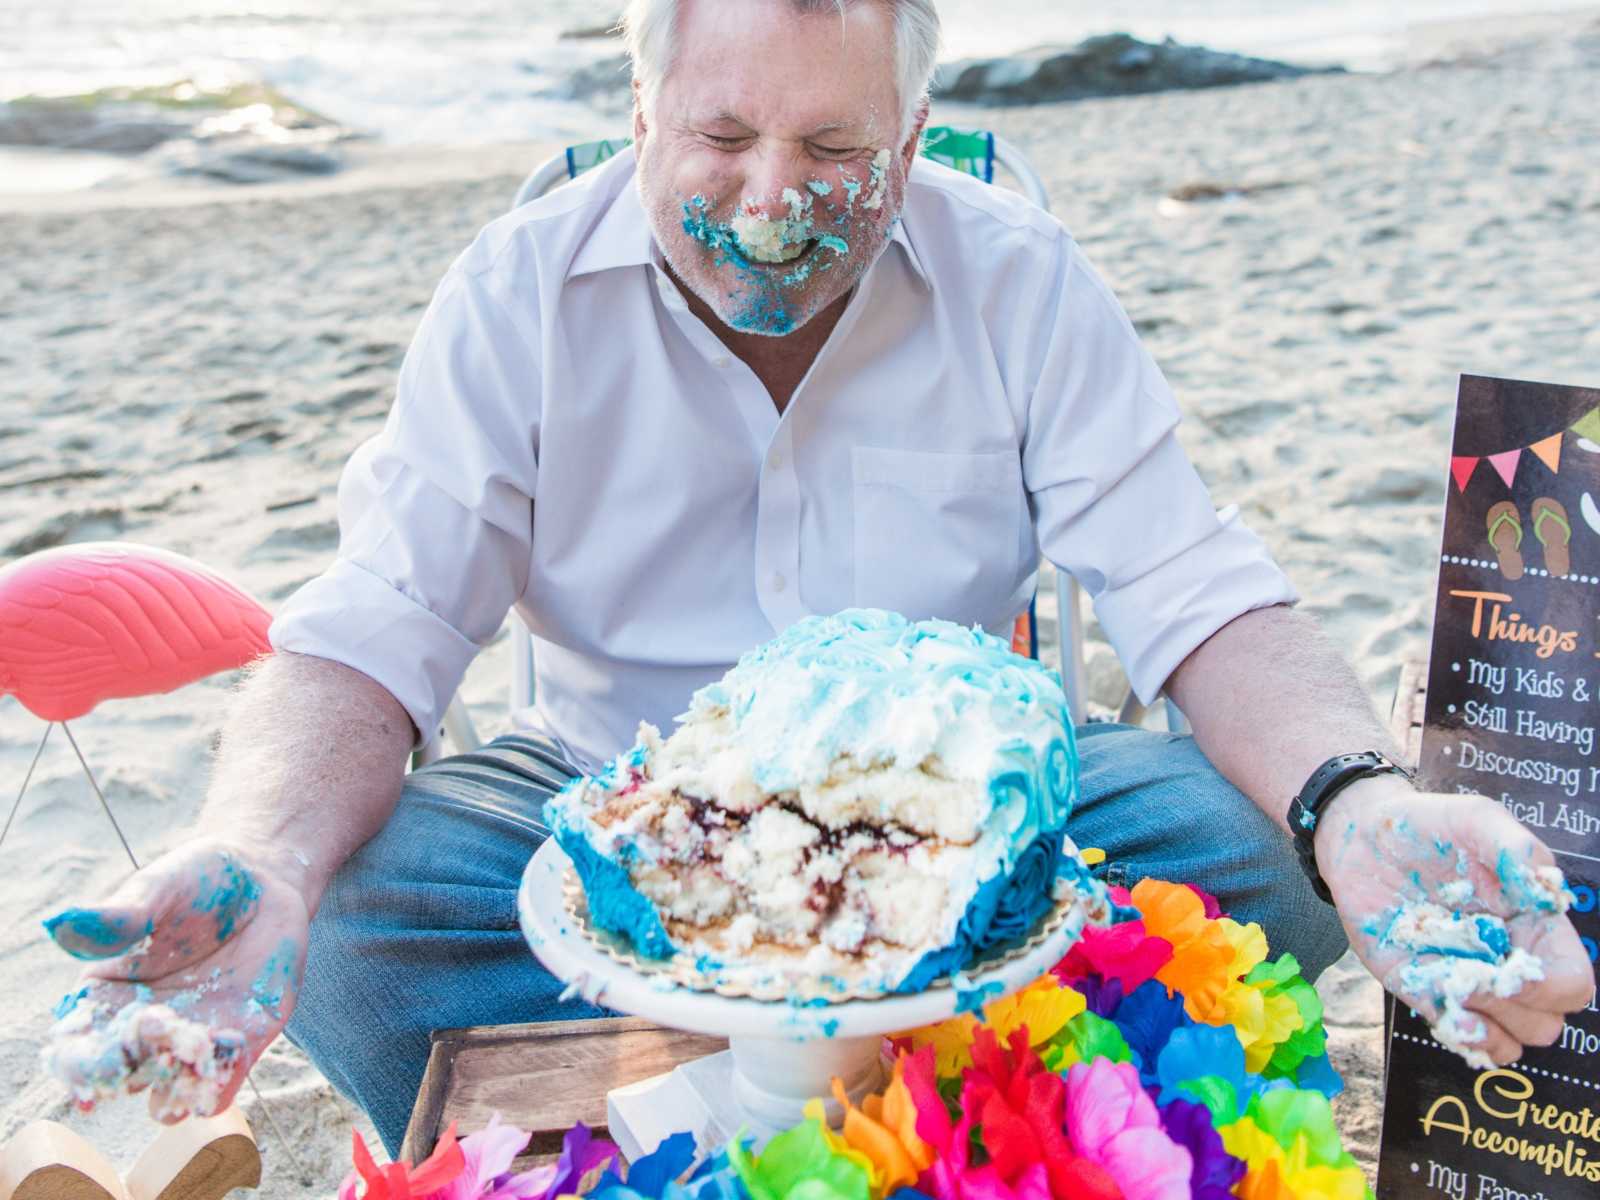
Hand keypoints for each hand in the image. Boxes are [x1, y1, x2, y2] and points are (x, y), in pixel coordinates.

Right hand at [41, 838, 310, 1122]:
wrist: (264, 882)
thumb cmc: (197, 881)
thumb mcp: (158, 889)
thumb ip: (119, 916)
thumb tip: (61, 924)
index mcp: (104, 999)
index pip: (77, 1044)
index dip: (76, 1062)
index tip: (87, 1063)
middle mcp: (142, 1031)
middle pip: (122, 1073)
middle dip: (132, 1067)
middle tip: (152, 1032)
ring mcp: (191, 1041)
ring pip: (168, 1093)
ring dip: (173, 1089)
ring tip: (187, 1056)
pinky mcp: (240, 1044)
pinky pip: (221, 1087)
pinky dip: (217, 1091)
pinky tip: (218, 1077)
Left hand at [1316, 778, 1593, 1066]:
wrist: (1363, 837)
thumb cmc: (1429, 825)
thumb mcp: (1477, 819)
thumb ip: (1516, 849)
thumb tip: (1545, 895)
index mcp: (1533, 925)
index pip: (1571, 983)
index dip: (1553, 987)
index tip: (1515, 964)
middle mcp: (1506, 960)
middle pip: (1545, 1022)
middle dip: (1516, 1008)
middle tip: (1475, 973)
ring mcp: (1466, 980)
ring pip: (1510, 1040)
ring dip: (1490, 1023)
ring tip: (1456, 985)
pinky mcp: (1425, 989)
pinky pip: (1462, 1037)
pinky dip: (1464, 1035)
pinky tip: (1448, 1009)